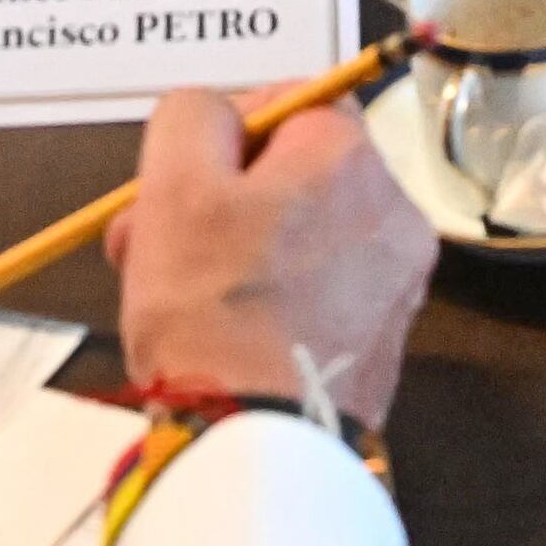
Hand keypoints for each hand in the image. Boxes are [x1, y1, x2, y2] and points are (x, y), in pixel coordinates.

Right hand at [106, 87, 436, 425]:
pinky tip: (220, 332)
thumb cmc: (214, 312)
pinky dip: (272, 299)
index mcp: (352, 158)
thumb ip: (194, 116)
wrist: (256, 444)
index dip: (226, 130)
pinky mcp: (382, 339)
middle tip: (149, 238)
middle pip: (295, 174)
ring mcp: (396, 281)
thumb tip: (215, 114)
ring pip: (303, 235)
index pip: (292, 101)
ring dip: (236, 250)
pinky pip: (320, 292)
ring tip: (172, 295)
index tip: (179, 175)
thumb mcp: (175, 185)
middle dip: (217, 197)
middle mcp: (394, 211)